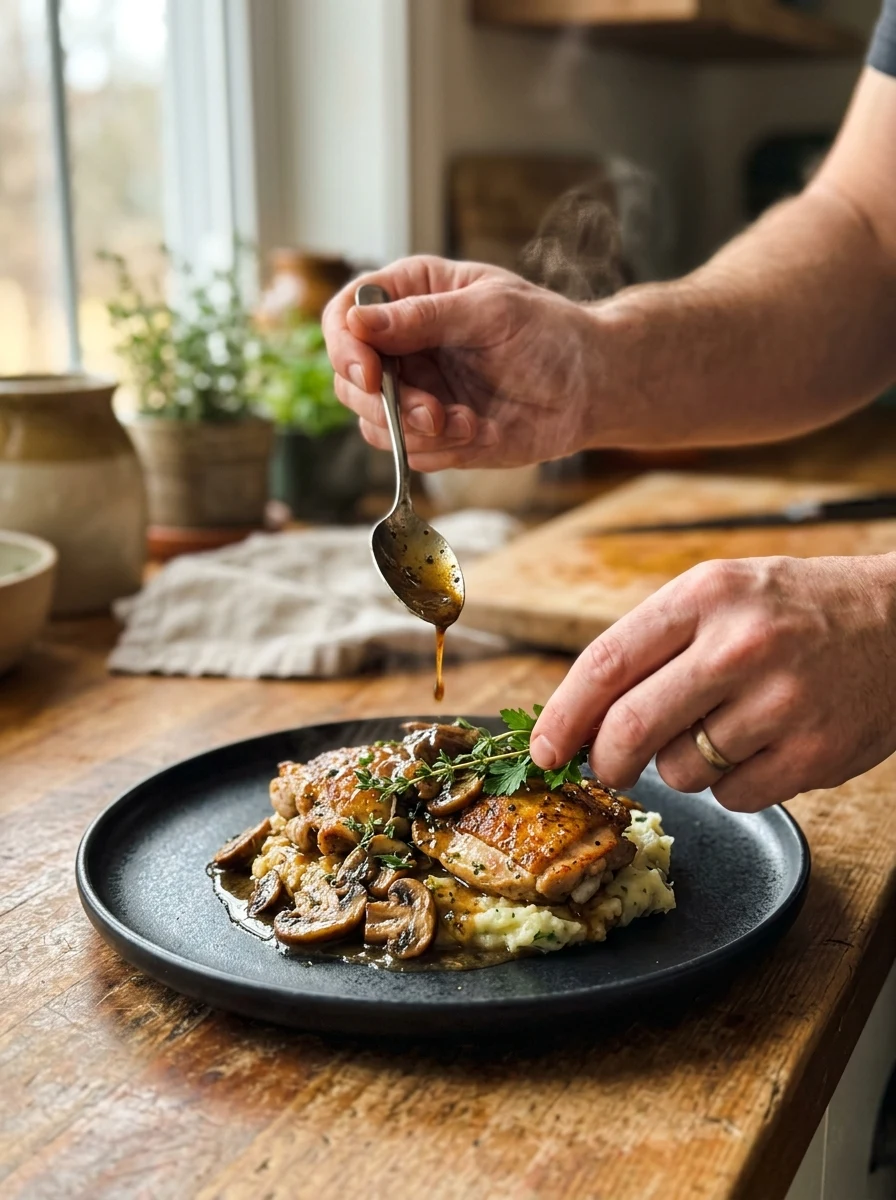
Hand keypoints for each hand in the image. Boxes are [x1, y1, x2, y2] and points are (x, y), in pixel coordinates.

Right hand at [322, 255, 610, 470]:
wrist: (590, 387)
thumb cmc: (548, 332)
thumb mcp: (490, 311)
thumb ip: (423, 317)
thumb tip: (356, 322)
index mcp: (410, 296)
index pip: (345, 316)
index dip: (345, 347)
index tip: (369, 374)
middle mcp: (402, 345)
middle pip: (349, 378)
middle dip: (383, 402)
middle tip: (429, 413)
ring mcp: (415, 392)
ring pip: (372, 422)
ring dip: (412, 432)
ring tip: (464, 423)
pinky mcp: (433, 434)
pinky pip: (408, 451)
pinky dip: (437, 449)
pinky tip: (477, 432)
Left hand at [530, 554, 895, 810]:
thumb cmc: (793, 610)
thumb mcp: (720, 595)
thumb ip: (651, 646)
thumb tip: (582, 717)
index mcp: (705, 595)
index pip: (605, 664)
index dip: (563, 716)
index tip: (544, 749)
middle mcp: (741, 645)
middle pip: (630, 729)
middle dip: (606, 760)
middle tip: (609, 765)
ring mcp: (782, 702)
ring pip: (680, 771)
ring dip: (680, 765)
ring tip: (721, 728)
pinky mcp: (815, 754)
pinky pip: (732, 796)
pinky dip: (729, 784)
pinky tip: (758, 746)